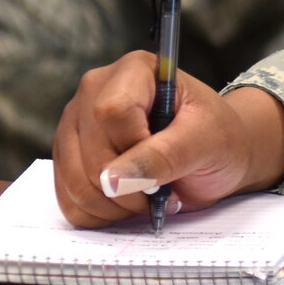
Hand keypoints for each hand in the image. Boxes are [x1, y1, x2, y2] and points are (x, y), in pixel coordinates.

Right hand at [51, 52, 283, 228]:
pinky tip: (127, 205)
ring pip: (73, 179)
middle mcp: (95, 91)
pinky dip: (98, 213)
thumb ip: (166, 153)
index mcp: (135, 70)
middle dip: (128, 186)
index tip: (166, 161)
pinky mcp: (67, 157)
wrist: (214, 154)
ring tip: (148, 198)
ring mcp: (75, 124)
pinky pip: (66, 199)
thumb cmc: (217, 138)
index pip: (111, 111)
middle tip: (162, 191)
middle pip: (89, 150)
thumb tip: (113, 178)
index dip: (135, 146)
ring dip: (114, 205)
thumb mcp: (207, 141)